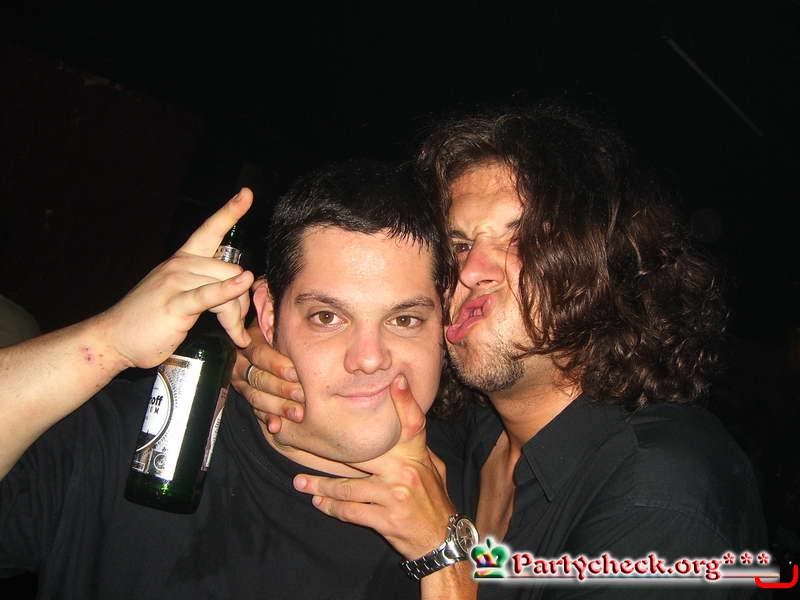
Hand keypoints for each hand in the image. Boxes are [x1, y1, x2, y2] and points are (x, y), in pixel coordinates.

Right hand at [100, 189, 254, 368]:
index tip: (247, 193)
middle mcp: (181, 265)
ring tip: (236, 335)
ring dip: (236, 315)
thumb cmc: (151, 320)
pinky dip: (229, 290)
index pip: (210, 230)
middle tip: (237, 328)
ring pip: (227, 284)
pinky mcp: (175, 303)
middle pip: (232, 271)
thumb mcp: (182, 298)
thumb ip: (210, 289)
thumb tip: (241, 289)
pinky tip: (242, 284)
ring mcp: (176, 281)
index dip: (230, 211)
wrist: (113, 338)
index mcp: (183, 260)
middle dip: (241, 302)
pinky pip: (210, 293)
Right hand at [231, 278, 304, 432]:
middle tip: (301, 397)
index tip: (295, 373)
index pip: (259, 354)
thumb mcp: (276, 320)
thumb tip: (274, 292)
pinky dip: (267, 418)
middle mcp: (242, 361)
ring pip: (256, 396)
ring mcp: (243, 381)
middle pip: (258, 378)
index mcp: (250, 341)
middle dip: (280, 389)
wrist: (268, 348)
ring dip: (277, 407)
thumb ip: (276, 312)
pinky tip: (277, 427)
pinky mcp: (248, 397)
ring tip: (297, 415)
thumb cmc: (280, 330)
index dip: (277, 364)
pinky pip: (255, 410)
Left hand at [293, 375, 455, 559]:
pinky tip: (320, 503)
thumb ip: (415, 447)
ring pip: (347, 487)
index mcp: (417, 455)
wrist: (442, 539)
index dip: (405, 401)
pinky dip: (332, 507)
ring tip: (301, 483)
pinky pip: (350, 511)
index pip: (412, 423)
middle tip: (299, 443)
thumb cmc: (434, 500)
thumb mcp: (432, 468)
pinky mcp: (386, 519)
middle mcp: (405, 471)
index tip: (396, 380)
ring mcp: (395, 495)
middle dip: (326, 453)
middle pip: (358, 455)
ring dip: (321, 487)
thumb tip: (400, 419)